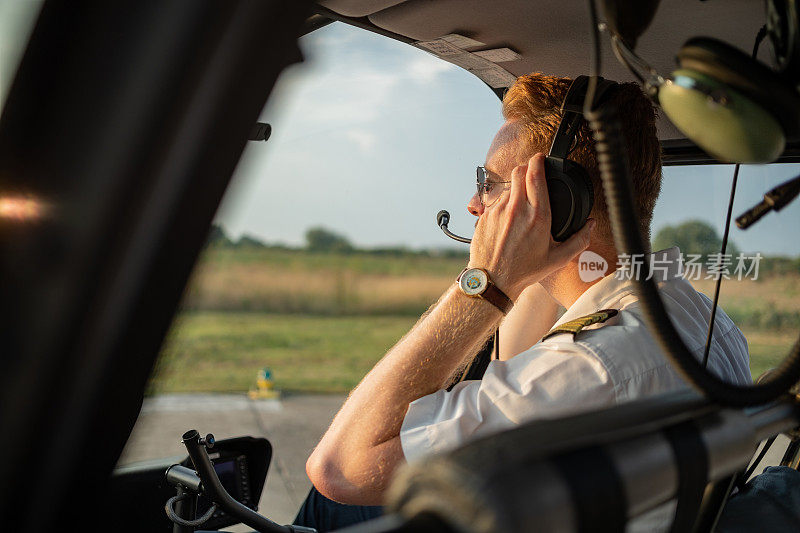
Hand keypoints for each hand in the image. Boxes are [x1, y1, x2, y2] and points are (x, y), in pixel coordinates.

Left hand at [468, 153, 595, 300]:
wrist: (493, 281)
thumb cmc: (524, 271)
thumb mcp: (557, 259)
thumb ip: (579, 240)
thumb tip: (591, 225)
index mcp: (538, 216)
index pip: (535, 175)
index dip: (538, 160)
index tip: (541, 158)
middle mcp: (516, 209)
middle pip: (519, 171)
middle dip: (526, 167)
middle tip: (532, 173)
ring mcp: (498, 211)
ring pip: (508, 187)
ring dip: (516, 188)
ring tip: (522, 205)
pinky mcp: (485, 217)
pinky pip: (496, 201)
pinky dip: (504, 204)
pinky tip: (509, 219)